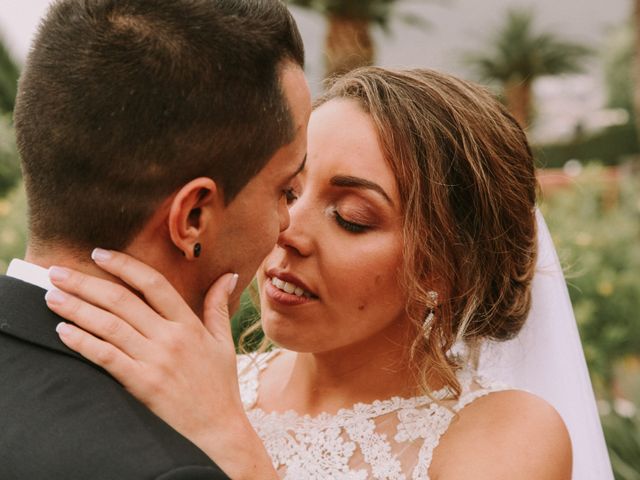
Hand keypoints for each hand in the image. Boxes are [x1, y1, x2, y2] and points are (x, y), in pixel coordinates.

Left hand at [45, 249, 275, 478]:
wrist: (217, 428)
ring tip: (52, 297)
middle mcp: (170, 338)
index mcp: (189, 324)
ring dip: (76, 309)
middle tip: (58, 272)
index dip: (124, 266)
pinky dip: (83, 342)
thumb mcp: (223, 341)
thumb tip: (230, 276)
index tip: (99, 255)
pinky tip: (64, 331)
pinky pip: (106, 358)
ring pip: (109, 326)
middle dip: (86, 284)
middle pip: (122, 301)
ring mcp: (155, 361)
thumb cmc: (220, 384)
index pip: (153, 284)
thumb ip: (218, 306)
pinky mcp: (141, 384)